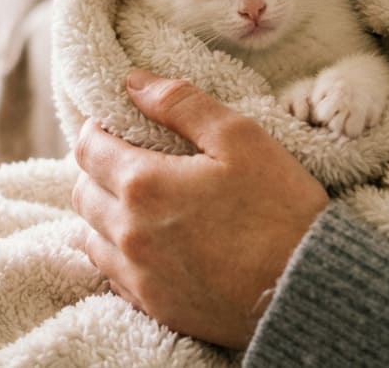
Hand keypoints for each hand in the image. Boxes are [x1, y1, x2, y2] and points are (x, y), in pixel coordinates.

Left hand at [71, 68, 328, 348]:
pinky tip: (146, 243)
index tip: (121, 124)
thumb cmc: (280, 208)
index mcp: (143, 184)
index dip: (99, 129)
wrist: (306, 290)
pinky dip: (116, 253)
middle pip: (82, 192)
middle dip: (97, 169)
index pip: (87, 148)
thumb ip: (181, 104)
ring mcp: (137, 275)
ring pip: (89, 236)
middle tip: (129, 159)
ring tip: (136, 202)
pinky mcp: (153, 306)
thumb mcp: (240, 138)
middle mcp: (128, 233)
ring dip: (102, 213)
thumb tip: (133, 82)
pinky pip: (110, 275)